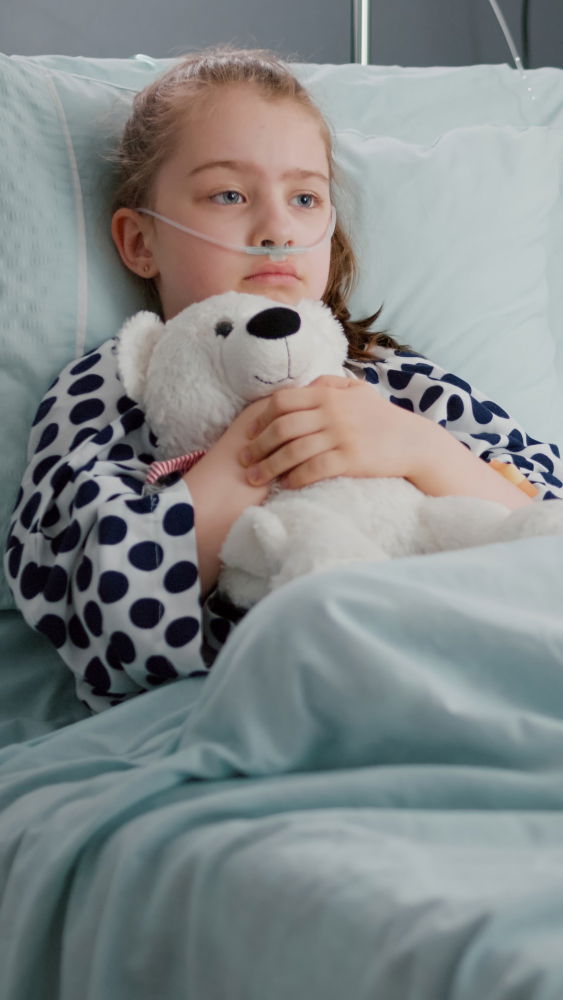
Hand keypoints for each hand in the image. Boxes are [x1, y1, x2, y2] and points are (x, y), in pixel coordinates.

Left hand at [238, 374, 431, 488]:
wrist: (413, 442)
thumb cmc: (381, 417)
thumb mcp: (358, 390)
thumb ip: (330, 383)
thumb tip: (305, 383)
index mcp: (328, 394)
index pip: (283, 401)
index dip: (261, 417)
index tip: (250, 432)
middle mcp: (332, 413)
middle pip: (282, 427)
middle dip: (258, 445)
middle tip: (244, 459)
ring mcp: (341, 436)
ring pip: (293, 451)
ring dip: (268, 466)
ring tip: (253, 478)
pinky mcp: (350, 459)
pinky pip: (314, 469)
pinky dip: (295, 478)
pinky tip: (286, 485)